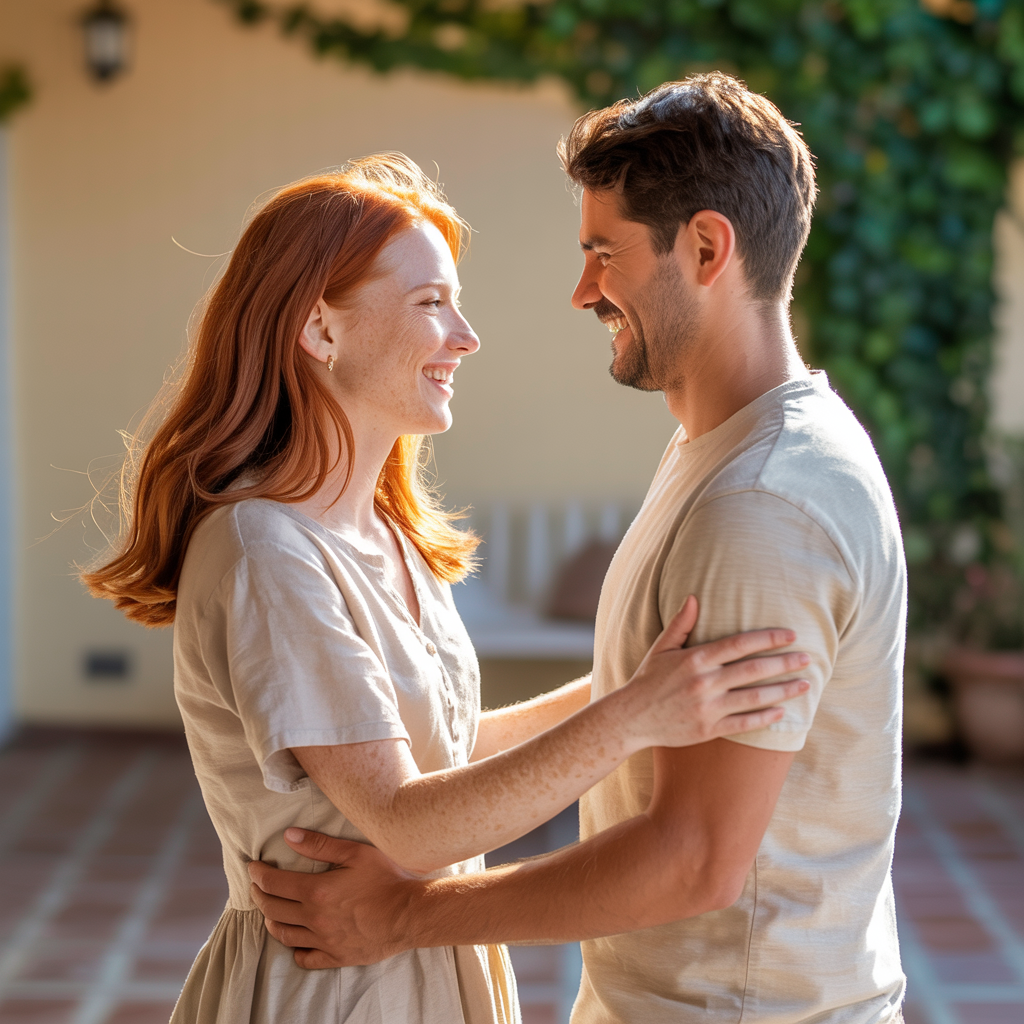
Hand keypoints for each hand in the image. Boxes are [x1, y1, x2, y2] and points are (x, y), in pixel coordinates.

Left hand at [248, 828, 418, 967]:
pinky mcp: (336, 956)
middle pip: (273, 909)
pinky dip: (295, 950)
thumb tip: (288, 836)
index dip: (258, 874)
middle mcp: (314, 919)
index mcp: (316, 892)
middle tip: (256, 886)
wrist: (409, 914)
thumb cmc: (386, 879)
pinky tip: (295, 942)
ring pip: (284, 935)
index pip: (274, 884)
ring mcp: (324, 941)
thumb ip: (319, 844)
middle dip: (259, 895)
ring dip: (271, 921)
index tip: (252, 867)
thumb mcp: (355, 853)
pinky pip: (306, 958)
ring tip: (270, 911)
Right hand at [618, 595, 809, 747]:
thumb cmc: (648, 679)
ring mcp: (708, 708)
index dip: (768, 639)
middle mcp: (704, 682)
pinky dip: (765, 718)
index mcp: (695, 659)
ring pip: (754, 698)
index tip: (790, 635)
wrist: (632, 717)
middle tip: (807, 659)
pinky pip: (744, 724)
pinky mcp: (708, 730)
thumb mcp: (662, 648)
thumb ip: (681, 623)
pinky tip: (782, 712)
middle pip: (754, 671)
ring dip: (783, 691)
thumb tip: (694, 596)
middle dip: (784, 663)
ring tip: (804, 685)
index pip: (740, 645)